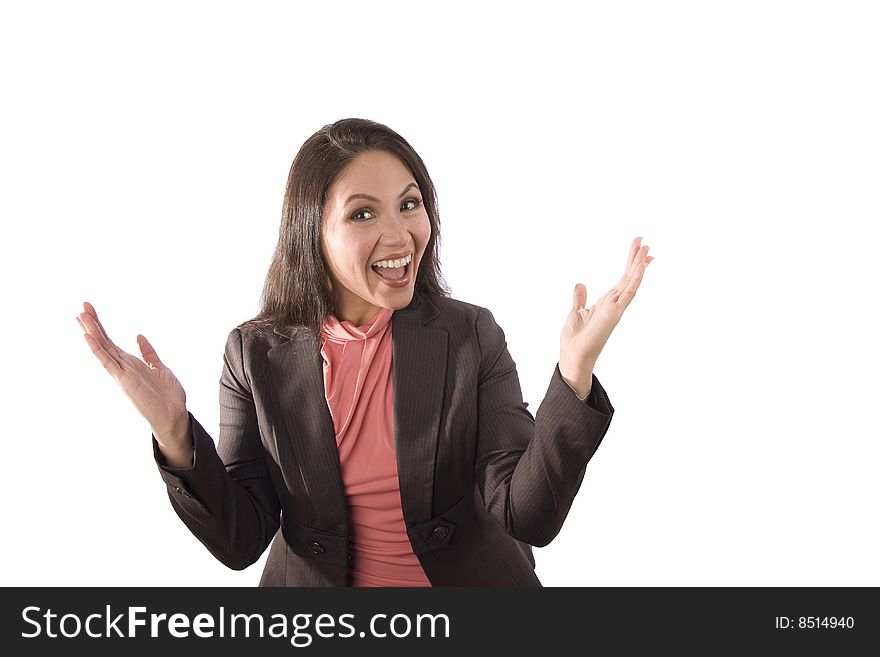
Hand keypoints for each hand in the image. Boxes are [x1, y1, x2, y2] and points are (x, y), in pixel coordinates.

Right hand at [76, 301, 189, 449]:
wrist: (174, 415)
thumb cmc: (167, 395)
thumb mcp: (159, 367)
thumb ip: (148, 353)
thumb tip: (138, 336)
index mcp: (130, 363)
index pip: (111, 341)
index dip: (101, 326)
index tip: (90, 310)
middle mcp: (123, 367)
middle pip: (104, 342)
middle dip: (94, 324)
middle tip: (83, 306)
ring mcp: (121, 373)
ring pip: (103, 349)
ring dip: (92, 332)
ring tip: (81, 315)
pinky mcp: (124, 380)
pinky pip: (108, 363)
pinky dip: (97, 350)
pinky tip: (88, 337)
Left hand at [559, 237, 653, 396]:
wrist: (573, 355)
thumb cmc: (576, 339)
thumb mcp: (576, 312)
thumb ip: (580, 299)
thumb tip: (581, 284)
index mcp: (607, 302)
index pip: (622, 279)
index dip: (630, 264)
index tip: (638, 249)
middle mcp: (615, 304)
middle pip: (629, 277)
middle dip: (636, 259)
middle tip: (644, 241)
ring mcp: (616, 308)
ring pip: (631, 282)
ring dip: (638, 266)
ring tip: (646, 249)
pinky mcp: (614, 313)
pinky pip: (627, 293)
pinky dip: (634, 280)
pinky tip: (640, 267)